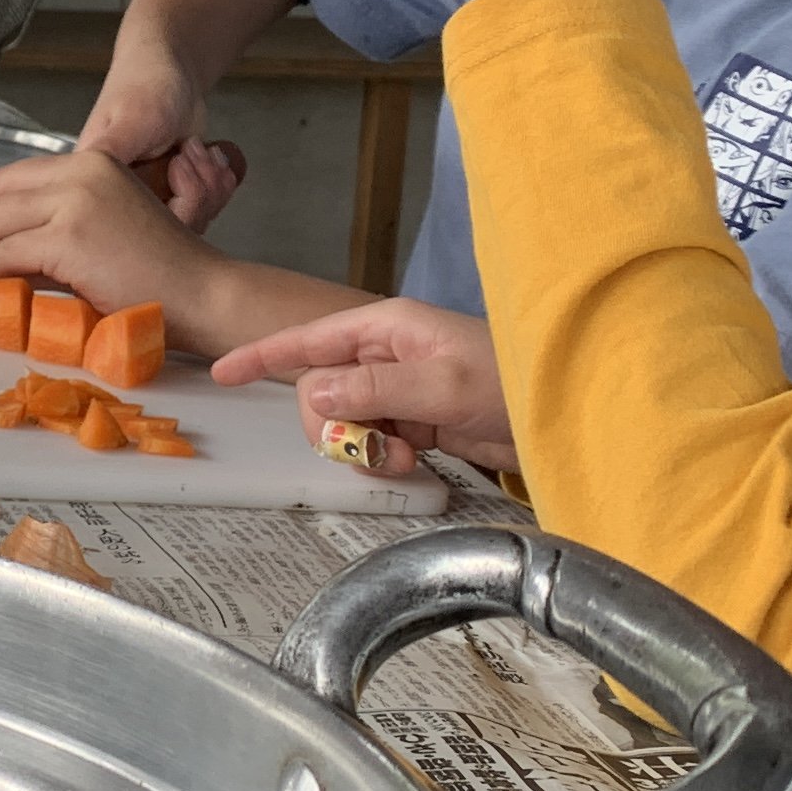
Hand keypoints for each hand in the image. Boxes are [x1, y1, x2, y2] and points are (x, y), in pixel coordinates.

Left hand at [0, 150, 232, 336]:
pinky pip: (7, 253)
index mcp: (95, 163)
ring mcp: (76, 201)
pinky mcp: (69, 237)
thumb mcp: (108, 229)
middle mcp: (84, 172)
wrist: (202, 294)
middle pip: (0, 192)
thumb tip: (10, 248)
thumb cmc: (163, 274)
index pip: (19, 176)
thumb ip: (64, 225)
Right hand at [74, 55, 245, 227]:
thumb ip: (109, 155)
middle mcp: (117, 201)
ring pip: (186, 226)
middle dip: (192, 198)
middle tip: (190, 159)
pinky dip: (218, 187)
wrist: (174, 72)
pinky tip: (210, 159)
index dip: (159, 215)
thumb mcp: (129, 121)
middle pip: (161, 234)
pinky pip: (202, 213)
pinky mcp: (173, 199)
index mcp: (91, 186)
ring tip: (200, 153)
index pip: (121, 231)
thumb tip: (82, 194)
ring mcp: (149, 202)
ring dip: (208, 189)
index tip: (175, 174)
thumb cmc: (143, 85)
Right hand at [218, 299, 514, 476]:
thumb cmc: (515, 384)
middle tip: (372, 448)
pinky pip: (373, 441)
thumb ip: (375, 388)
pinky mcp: (416, 421)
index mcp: (388, 328)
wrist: (567, 416)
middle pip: (322, 392)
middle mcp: (388, 354)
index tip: (223, 373)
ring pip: (345, 422)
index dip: (264, 356)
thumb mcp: (443, 385)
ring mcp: (400, 389)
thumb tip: (316, 393)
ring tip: (407, 458)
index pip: (310, 339)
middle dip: (336, 427)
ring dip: (364, 448)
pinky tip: (414, 462)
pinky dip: (383, 458)